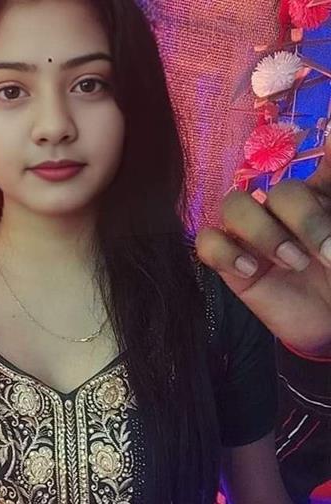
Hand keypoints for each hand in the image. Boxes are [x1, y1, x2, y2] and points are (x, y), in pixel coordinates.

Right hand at [196, 135, 330, 357]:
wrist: (326, 329)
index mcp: (321, 198)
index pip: (322, 162)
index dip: (329, 152)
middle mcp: (284, 211)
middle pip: (279, 190)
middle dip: (305, 220)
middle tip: (328, 255)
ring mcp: (252, 236)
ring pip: (234, 205)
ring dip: (263, 232)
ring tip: (291, 264)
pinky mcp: (230, 264)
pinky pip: (208, 242)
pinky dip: (225, 253)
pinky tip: (251, 271)